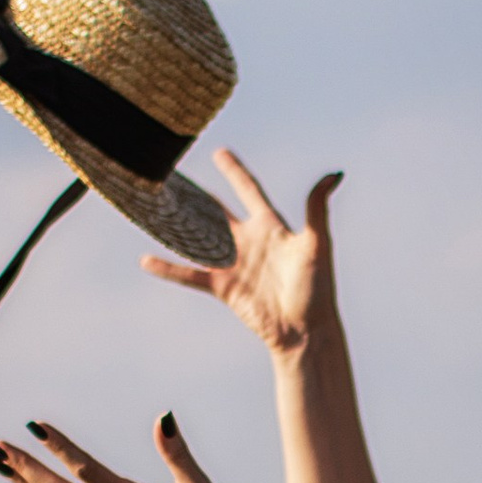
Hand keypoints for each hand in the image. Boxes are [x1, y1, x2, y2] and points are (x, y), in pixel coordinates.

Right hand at [143, 150, 341, 355]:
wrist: (305, 330)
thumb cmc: (317, 288)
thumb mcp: (318, 244)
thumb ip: (317, 208)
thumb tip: (335, 174)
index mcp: (271, 226)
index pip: (249, 190)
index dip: (234, 171)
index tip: (219, 152)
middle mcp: (248, 241)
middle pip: (216, 210)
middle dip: (196, 194)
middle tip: (173, 176)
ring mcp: (233, 264)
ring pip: (198, 238)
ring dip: (177, 225)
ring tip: (154, 209)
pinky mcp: (222, 287)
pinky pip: (189, 274)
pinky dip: (168, 268)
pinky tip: (146, 260)